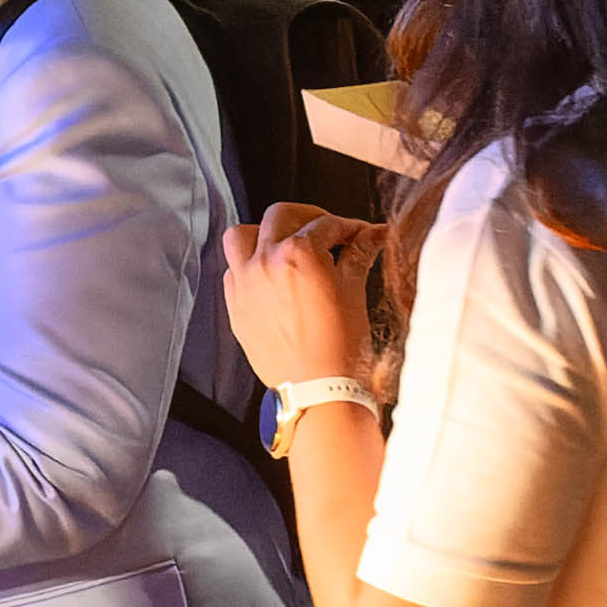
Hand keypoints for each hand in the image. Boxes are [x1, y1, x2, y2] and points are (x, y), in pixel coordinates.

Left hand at [219, 206, 375, 392]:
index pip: (326, 225)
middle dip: (307, 217)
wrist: (317, 390)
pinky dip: (248, 264)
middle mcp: (265, 262)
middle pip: (280, 215)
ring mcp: (245, 284)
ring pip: (241, 235)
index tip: (359, 234)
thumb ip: (359, 255)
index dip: (349, 227)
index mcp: (298, 254)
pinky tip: (270, 275)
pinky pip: (232, 270)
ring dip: (263, 232)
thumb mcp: (353, 292)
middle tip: (327, 230)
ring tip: (285, 244)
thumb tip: (373, 234)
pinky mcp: (235, 307)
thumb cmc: (339, 347)